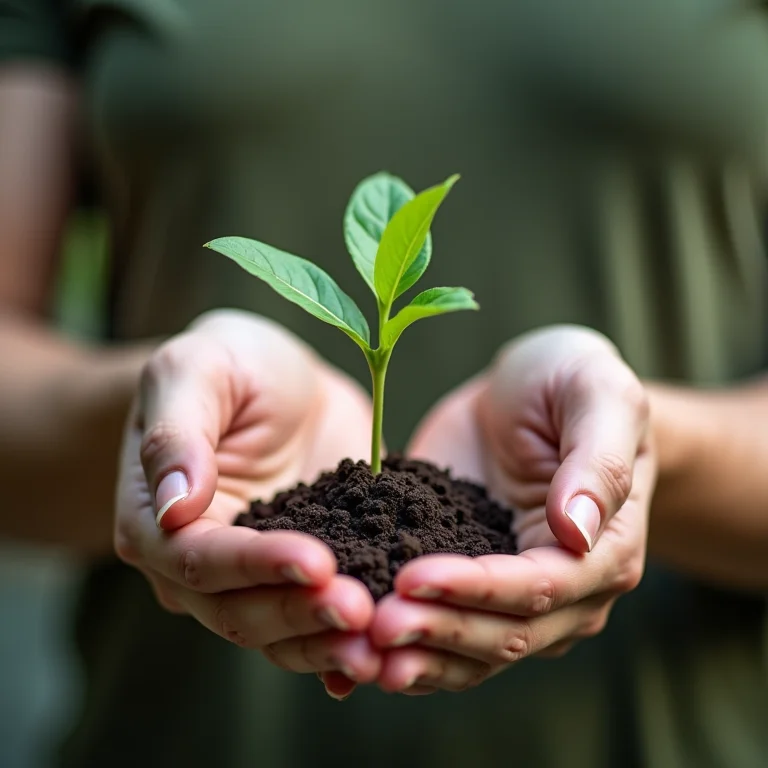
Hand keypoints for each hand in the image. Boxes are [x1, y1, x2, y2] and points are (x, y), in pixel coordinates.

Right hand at [114, 310, 380, 692]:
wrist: (279, 378)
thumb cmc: (227, 363)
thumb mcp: (195, 371)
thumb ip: (177, 434)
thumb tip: (172, 507)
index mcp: (158, 522)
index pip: (201, 560)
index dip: (257, 566)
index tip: (316, 561)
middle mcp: (202, 565)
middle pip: (242, 611)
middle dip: (302, 613)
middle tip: (361, 610)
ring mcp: (258, 575)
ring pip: (283, 631)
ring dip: (329, 641)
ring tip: (381, 641)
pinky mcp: (308, 571)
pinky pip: (321, 618)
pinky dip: (347, 641)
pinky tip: (385, 650)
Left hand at [370, 326, 654, 693]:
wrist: (531, 390)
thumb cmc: (573, 381)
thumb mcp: (598, 394)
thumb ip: (597, 461)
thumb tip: (578, 532)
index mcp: (603, 552)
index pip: (539, 588)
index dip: (476, 589)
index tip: (413, 578)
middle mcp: (566, 592)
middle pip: (502, 633)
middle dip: (437, 632)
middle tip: (375, 624)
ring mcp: (513, 596)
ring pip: (469, 652)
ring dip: (417, 656)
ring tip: (360, 649)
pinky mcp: (468, 584)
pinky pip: (440, 629)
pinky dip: (403, 646)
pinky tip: (354, 653)